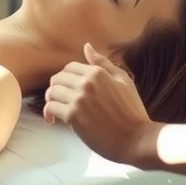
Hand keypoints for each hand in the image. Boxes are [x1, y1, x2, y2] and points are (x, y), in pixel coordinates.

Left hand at [42, 43, 153, 166]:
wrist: (137, 139)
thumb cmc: (132, 111)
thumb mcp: (123, 80)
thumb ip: (103, 63)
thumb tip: (87, 46)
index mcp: (97, 73)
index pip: (69, 67)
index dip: (66, 77)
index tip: (68, 88)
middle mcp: (86, 83)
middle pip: (57, 79)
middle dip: (56, 88)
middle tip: (60, 99)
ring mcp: (78, 99)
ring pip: (52, 92)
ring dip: (51, 100)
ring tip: (56, 109)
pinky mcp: (73, 116)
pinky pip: (51, 108)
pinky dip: (48, 114)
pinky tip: (52, 120)